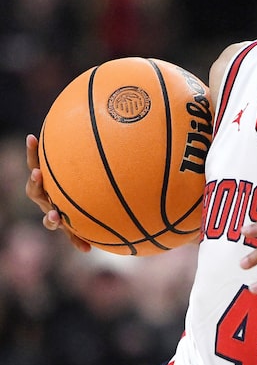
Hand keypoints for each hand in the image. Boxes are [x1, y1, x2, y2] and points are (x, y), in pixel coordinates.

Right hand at [25, 134, 90, 251]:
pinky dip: (78, 241)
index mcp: (50, 180)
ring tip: (55, 216)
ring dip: (50, 217)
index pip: (36, 162)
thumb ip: (98, 149)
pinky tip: (87, 249)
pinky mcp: (69, 227)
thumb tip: (116, 116)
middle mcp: (48, 196)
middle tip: (39, 174)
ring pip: (48, 216)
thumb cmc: (95, 180)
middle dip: (35, 183)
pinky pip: (71, 235)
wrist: (97, 204)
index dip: (32, 151)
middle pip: (34, 191)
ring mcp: (56, 211)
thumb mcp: (94, 166)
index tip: (33, 137)